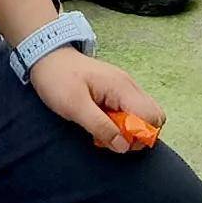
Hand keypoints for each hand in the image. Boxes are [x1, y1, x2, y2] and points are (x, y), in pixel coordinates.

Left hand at [28, 46, 165, 154]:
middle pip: (154, 116)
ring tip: (105, 132)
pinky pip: (131, 111)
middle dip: (138, 134)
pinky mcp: (117, 91)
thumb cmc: (58, 79)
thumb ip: (100, 126)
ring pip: (143, 114)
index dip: (141, 136)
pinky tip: (102, 124)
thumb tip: (124, 146)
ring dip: (128, 129)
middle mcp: (128, 86)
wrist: (47, 56)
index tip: (119, 143)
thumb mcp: (74, 106)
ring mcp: (124, 87)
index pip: (151, 116)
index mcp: (121, 88)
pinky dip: (121, 123)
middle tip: (113, 140)